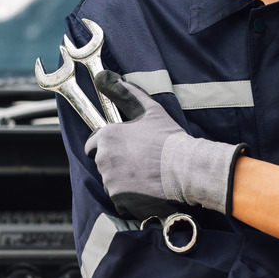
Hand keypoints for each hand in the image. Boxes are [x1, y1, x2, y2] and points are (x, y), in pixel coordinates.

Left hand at [84, 71, 245, 218]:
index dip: (106, 146)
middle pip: (102, 164)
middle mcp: (103, 159)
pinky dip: (131, 198)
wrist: (187, 169)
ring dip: (123, 181)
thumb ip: (125, 93)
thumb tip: (106, 77)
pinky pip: (120, 200)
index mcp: (107, 137)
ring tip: (147, 176)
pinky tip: (147, 190)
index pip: (92, 144)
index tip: (123, 149)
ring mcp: (111, 181)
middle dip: (116, 164)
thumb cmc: (169, 139)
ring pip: (111, 182)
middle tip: (140, 163)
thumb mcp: (149, 110)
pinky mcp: (120, 200)